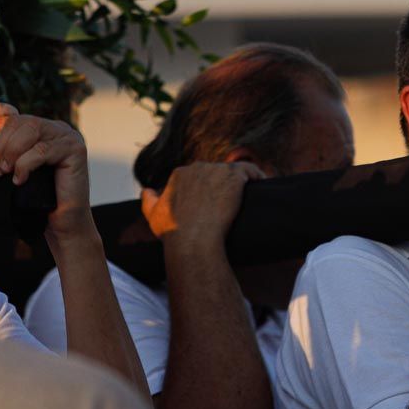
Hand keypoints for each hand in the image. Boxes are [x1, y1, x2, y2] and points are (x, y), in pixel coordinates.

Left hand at [0, 109, 93, 239]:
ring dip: (11, 152)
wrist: (62, 220)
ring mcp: (69, 137)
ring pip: (32, 131)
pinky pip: (43, 150)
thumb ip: (9, 146)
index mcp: (43, 128)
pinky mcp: (76, 150)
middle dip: (1, 144)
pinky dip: (25, 165)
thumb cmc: (37, 196)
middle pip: (22, 122)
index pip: (14, 118)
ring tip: (4, 172)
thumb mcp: (17, 164)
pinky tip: (21, 180)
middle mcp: (58, 128)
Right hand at [141, 161, 264, 250]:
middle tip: (234, 200)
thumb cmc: (175, 233)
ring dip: (242, 180)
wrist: (193, 240)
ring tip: (250, 194)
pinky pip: (250, 169)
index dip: (211, 186)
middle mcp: (197, 168)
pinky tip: (262, 183)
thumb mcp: (153, 216)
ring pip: (233, 171)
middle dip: (224, 184)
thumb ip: (148, 200)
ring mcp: (216, 170)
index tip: (218, 199)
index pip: (200, 175)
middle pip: (217, 172)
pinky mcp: (233, 176)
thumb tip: (147, 190)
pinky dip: (256, 175)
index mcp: (180, 174)